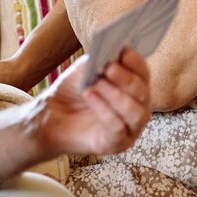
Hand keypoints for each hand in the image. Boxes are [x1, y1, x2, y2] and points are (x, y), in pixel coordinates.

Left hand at [26, 49, 151, 158]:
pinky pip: (119, 128)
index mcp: (134, 87)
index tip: (124, 51)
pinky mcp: (118, 144)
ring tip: (97, 84)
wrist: (52, 116)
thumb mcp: (86, 70)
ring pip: (136, 113)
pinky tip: (90, 96)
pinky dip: (105, 111)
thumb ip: (101, 60)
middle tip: (109, 68)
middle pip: (143, 93)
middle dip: (126, 79)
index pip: (144, 73)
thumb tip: (115, 53)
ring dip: (116, 96)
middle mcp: (138, 107)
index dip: (136, 62)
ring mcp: (130, 128)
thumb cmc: (73, 92)